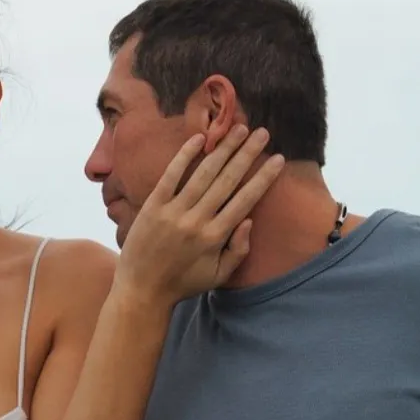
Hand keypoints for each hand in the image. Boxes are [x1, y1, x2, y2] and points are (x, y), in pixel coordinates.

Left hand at [117, 125, 284, 306]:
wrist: (141, 290)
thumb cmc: (183, 283)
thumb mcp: (218, 275)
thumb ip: (238, 250)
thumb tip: (249, 220)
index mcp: (215, 237)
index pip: (245, 200)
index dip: (263, 177)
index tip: (278, 159)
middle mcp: (197, 221)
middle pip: (228, 180)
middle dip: (247, 154)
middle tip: (263, 133)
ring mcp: (173, 212)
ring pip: (203, 174)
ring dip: (223, 149)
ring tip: (239, 129)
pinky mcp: (153, 206)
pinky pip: (171, 176)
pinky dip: (185, 156)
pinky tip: (199, 138)